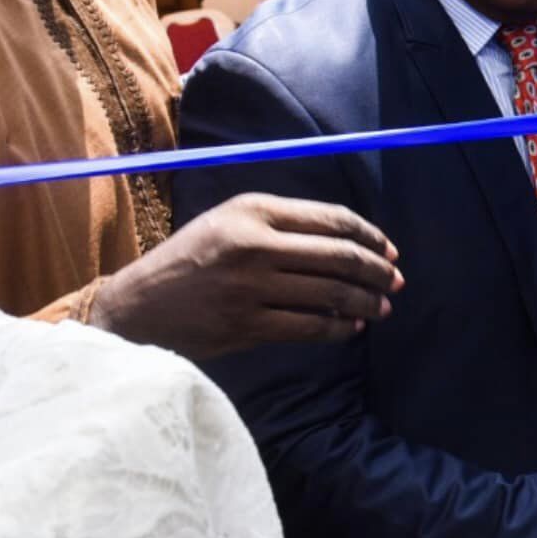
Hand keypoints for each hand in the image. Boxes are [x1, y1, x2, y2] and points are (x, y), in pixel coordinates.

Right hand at [90, 194, 404, 358]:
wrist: (139, 305)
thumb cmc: (191, 259)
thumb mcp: (230, 221)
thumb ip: (281, 223)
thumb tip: (346, 241)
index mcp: (254, 210)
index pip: (331, 218)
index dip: (370, 235)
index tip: (389, 249)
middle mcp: (254, 243)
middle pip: (338, 256)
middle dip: (377, 270)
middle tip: (396, 281)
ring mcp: (250, 286)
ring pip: (329, 293)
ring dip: (365, 302)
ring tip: (382, 307)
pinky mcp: (245, 324)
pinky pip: (307, 326)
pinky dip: (337, 327)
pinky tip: (351, 327)